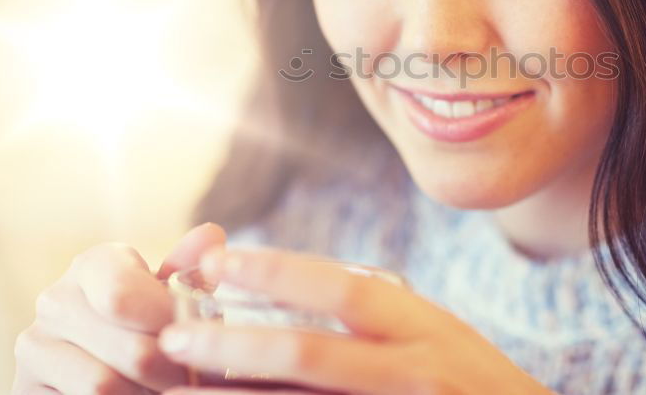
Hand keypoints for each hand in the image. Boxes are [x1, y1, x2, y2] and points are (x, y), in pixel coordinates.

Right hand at [12, 222, 226, 394]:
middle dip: (172, 370)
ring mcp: (33, 345)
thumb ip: (190, 272)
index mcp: (95, 265)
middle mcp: (55, 298)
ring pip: (104, 386)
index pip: (122, 294)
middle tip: (192, 376)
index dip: (166, 324)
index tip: (195, 340)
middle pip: (129, 349)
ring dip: (148, 393)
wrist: (103, 365)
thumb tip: (211, 234)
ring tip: (170, 390)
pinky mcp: (24, 387)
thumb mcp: (172, 298)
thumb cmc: (150, 324)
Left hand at [157, 247, 555, 394]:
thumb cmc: (474, 384)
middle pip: (313, 352)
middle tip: (171, 335)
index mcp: (426, 326)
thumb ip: (380, 316)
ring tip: (179, 383)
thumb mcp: (439, 335)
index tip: (218, 262)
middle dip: (236, 342)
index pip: (345, 290)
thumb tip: (293, 287)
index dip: (279, 272)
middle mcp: (416, 369)